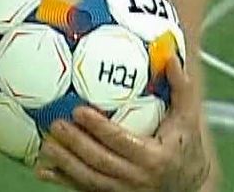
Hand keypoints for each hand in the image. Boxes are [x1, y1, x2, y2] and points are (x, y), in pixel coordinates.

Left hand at [34, 58, 211, 191]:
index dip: (99, 128)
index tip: (78, 111)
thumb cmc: (185, 145)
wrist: (189, 184)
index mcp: (154, 157)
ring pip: (89, 179)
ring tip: (46, 144)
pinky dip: (64, 181)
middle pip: (100, 162)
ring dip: (65, 164)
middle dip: (75, 145)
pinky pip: (85, 191)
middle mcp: (138, 179)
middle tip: (55, 124)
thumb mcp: (187, 118)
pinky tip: (43, 170)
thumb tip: (170, 55)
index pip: (121, 142)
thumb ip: (180, 87)